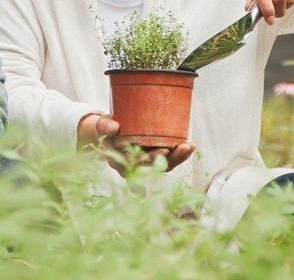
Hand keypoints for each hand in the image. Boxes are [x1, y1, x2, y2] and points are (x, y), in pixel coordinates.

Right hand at [77, 113, 193, 174]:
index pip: (136, 163)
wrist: (110, 133)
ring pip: (163, 167)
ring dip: (178, 158)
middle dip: (171, 158)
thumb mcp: (102, 125)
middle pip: (153, 168)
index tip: (164, 150)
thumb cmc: (106, 128)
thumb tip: (113, 128)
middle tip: (183, 147)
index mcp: (119, 162)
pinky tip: (190, 146)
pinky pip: (167, 163)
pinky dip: (179, 156)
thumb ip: (105, 126)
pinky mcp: (153, 162)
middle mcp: (133, 169)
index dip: (151, 158)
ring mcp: (144, 167)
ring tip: (190, 146)